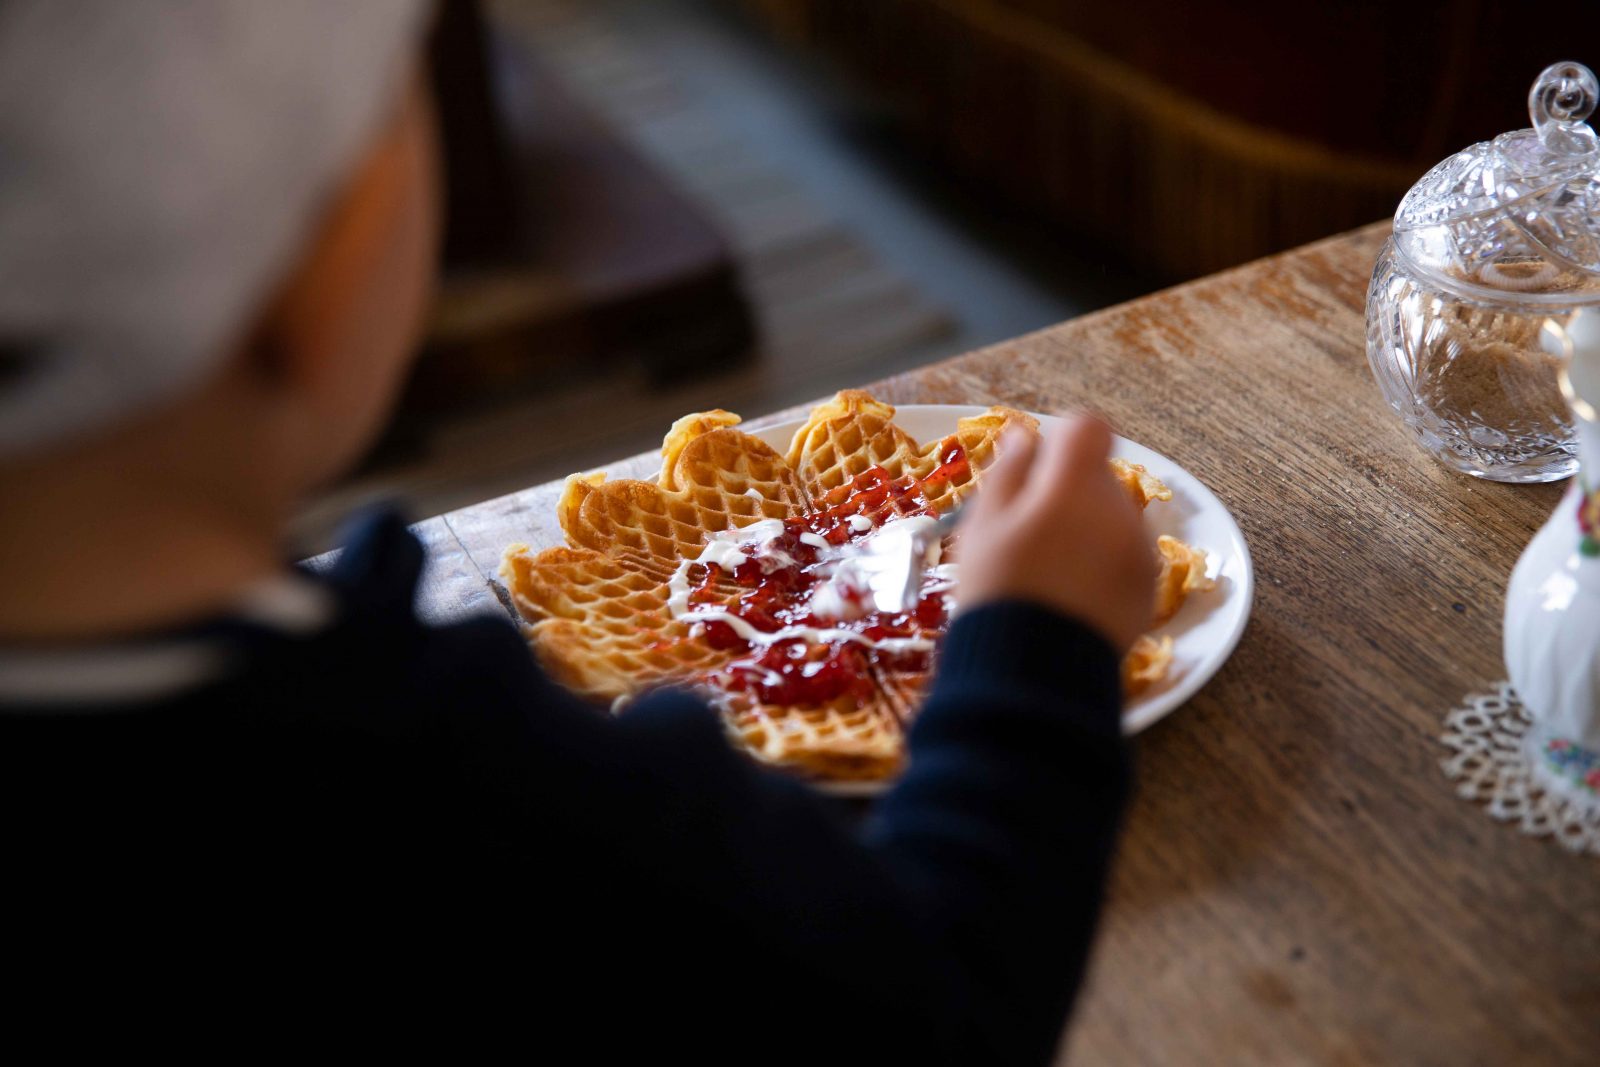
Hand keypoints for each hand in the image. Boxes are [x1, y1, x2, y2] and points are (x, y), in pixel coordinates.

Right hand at [955, 415, 1155, 652]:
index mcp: (1075, 486)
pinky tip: (1070, 593)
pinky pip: (1127, 555)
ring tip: (1049, 569)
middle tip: (1029, 531)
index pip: (1087, 429)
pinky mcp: (1149, 589)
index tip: (1037, 469)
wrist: (1035, 671)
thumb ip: (1008, 472)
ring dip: (1087, 527)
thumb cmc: (999, 590)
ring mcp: (1140, 551)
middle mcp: (1119, 510)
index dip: (1062, 442)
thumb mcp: (984, 526)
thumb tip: (1025, 437)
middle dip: (1068, 490)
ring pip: (1114, 516)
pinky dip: (1103, 562)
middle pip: (1100, 475)